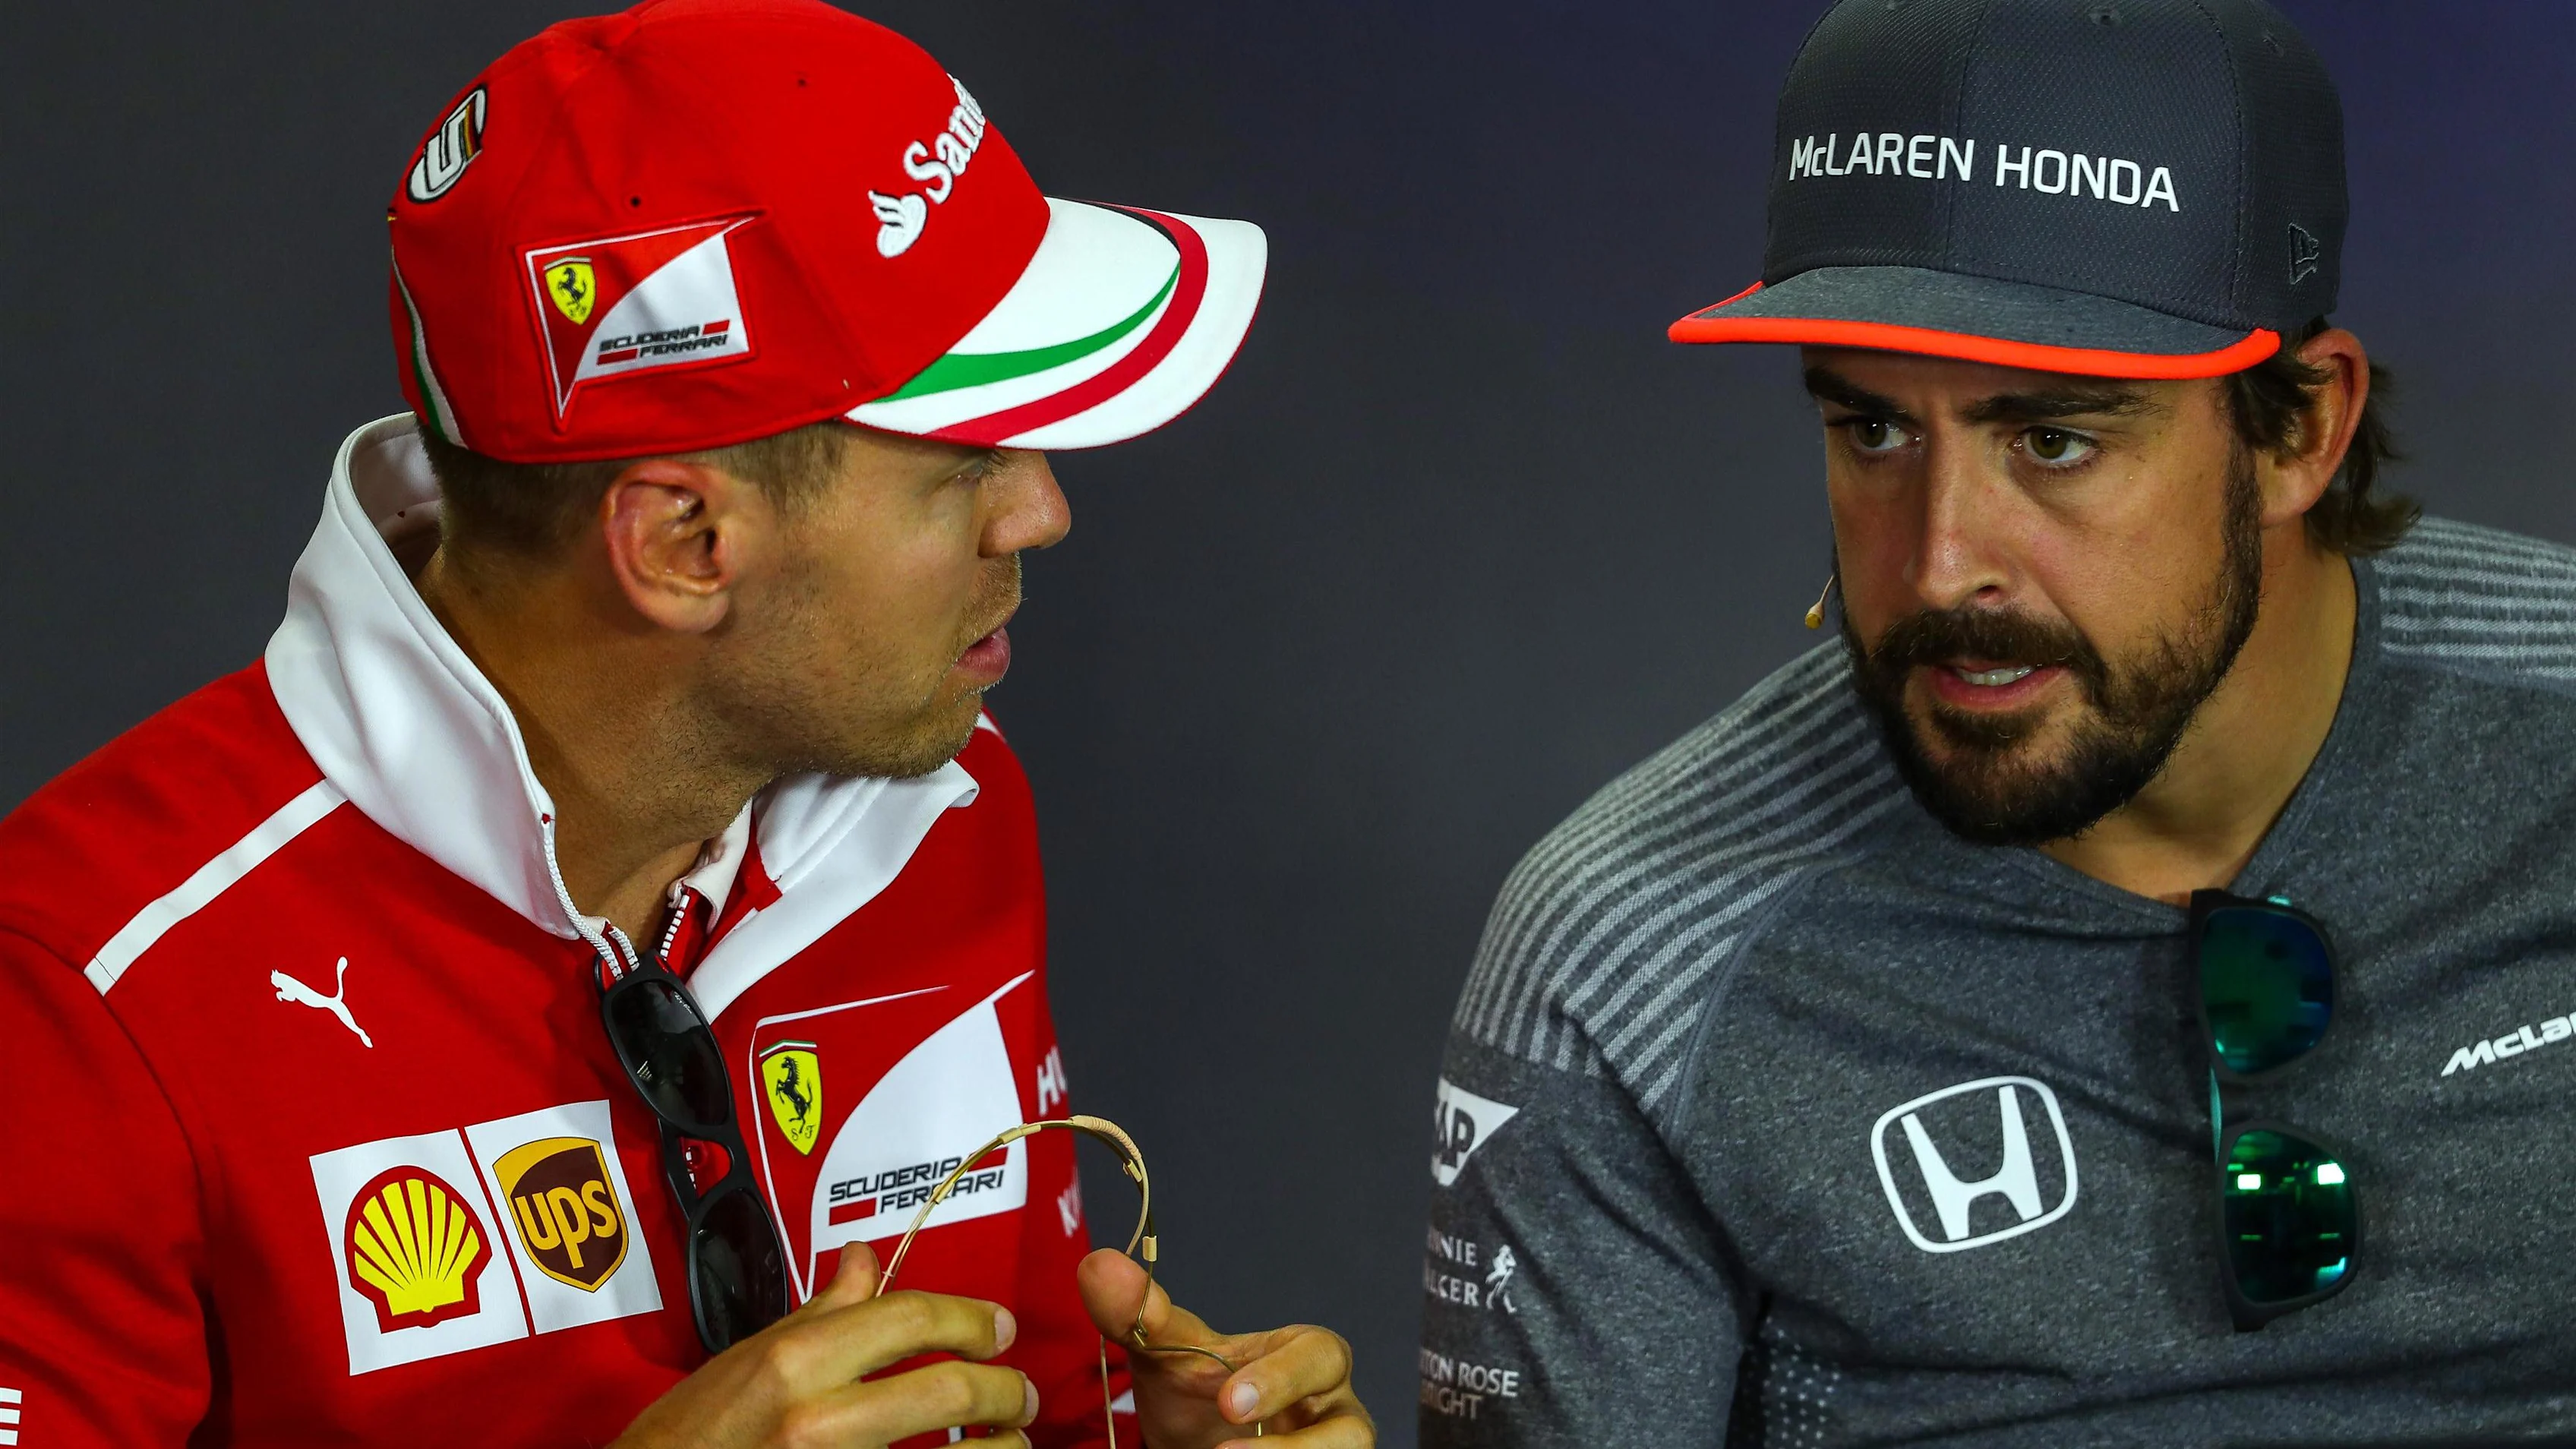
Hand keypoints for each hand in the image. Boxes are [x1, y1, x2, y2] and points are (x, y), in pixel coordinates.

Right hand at [613, 1242, 1038, 1447]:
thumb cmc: (691, 1434)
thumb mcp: (751, 1357)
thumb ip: (822, 1312)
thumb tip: (866, 1260)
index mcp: (795, 1361)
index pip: (910, 1318)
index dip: (971, 1319)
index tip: (999, 1328)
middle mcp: (817, 1418)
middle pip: (946, 1390)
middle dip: (1002, 1390)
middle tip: (1019, 1394)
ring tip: (1011, 1445)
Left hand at [1077, 1249, 1373, 1448]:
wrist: (1194, 1444)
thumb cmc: (1197, 1391)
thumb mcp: (1166, 1354)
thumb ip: (1139, 1315)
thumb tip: (1098, 1266)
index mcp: (1306, 1357)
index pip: (1320, 1355)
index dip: (1282, 1378)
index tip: (1229, 1401)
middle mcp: (1332, 1410)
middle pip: (1351, 1429)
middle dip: (1298, 1447)